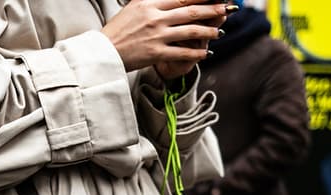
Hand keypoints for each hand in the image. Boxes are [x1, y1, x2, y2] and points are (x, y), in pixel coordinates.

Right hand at [101, 0, 226, 75]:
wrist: (102, 52)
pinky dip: (196, 54)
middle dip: (213, 9)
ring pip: (190, 31)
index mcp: (149, 3)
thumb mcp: (133, 7)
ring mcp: (156, 36)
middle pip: (191, 11)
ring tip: (219, 31)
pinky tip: (206, 53)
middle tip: (228, 8)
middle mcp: (155, 17)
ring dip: (208, 31)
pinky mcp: (155, 54)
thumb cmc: (117, 31)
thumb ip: (151, 0)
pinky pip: (182, 53)